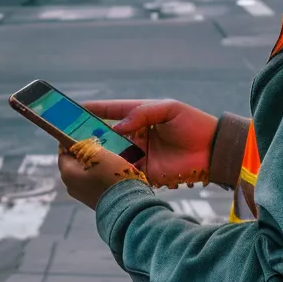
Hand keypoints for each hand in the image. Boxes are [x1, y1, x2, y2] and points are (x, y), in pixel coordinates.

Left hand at [58, 138, 147, 208]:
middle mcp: (70, 185)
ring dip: (93, 164)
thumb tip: (80, 144)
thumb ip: (86, 146)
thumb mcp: (99, 154)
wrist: (127, 205)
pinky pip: (92, 182)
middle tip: (98, 144)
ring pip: (84, 172)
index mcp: (67, 173)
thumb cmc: (111, 176)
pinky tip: (111, 170)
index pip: (63, 152)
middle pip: (74, 163)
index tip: (83, 135)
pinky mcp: (93, 200)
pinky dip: (99, 174)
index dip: (71, 142)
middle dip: (84, 153)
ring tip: (108, 156)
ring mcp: (81, 195)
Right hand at [81, 99, 217, 188]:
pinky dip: (113, 172)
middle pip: (106, 135)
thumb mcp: (169, 109)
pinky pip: (124, 172)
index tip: (71, 108)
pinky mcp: (145, 172)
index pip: (110, 111)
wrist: (213, 150)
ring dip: (98, 155)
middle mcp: (135, 135)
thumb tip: (118, 126)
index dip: (91, 110)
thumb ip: (142, 113)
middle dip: (88, 135)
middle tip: (68, 135)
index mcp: (139, 116)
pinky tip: (100, 172)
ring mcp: (138, 154)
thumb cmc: (193, 124)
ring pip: (111, 155)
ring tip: (79, 154)